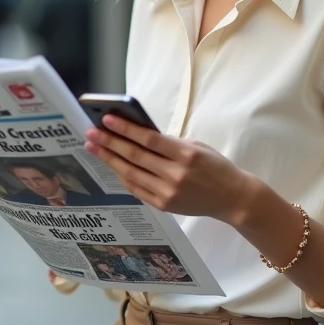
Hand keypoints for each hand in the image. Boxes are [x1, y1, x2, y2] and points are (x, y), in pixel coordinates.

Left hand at [84, 115, 255, 224]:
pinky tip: (111, 165)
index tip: (107, 120)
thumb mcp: (196, 146)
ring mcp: (168, 192)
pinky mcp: (164, 205)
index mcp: (186, 154)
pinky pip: (137, 189)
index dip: (125, 129)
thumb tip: (137, 134)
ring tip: (94, 147)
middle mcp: (175, 174)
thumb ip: (169, 143)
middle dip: (110, 143)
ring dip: (109, 159)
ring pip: (131, 173)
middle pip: (135, 156)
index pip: (148, 140)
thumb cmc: (215, 166)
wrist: (232, 197)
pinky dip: (122, 176)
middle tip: (91, 133)